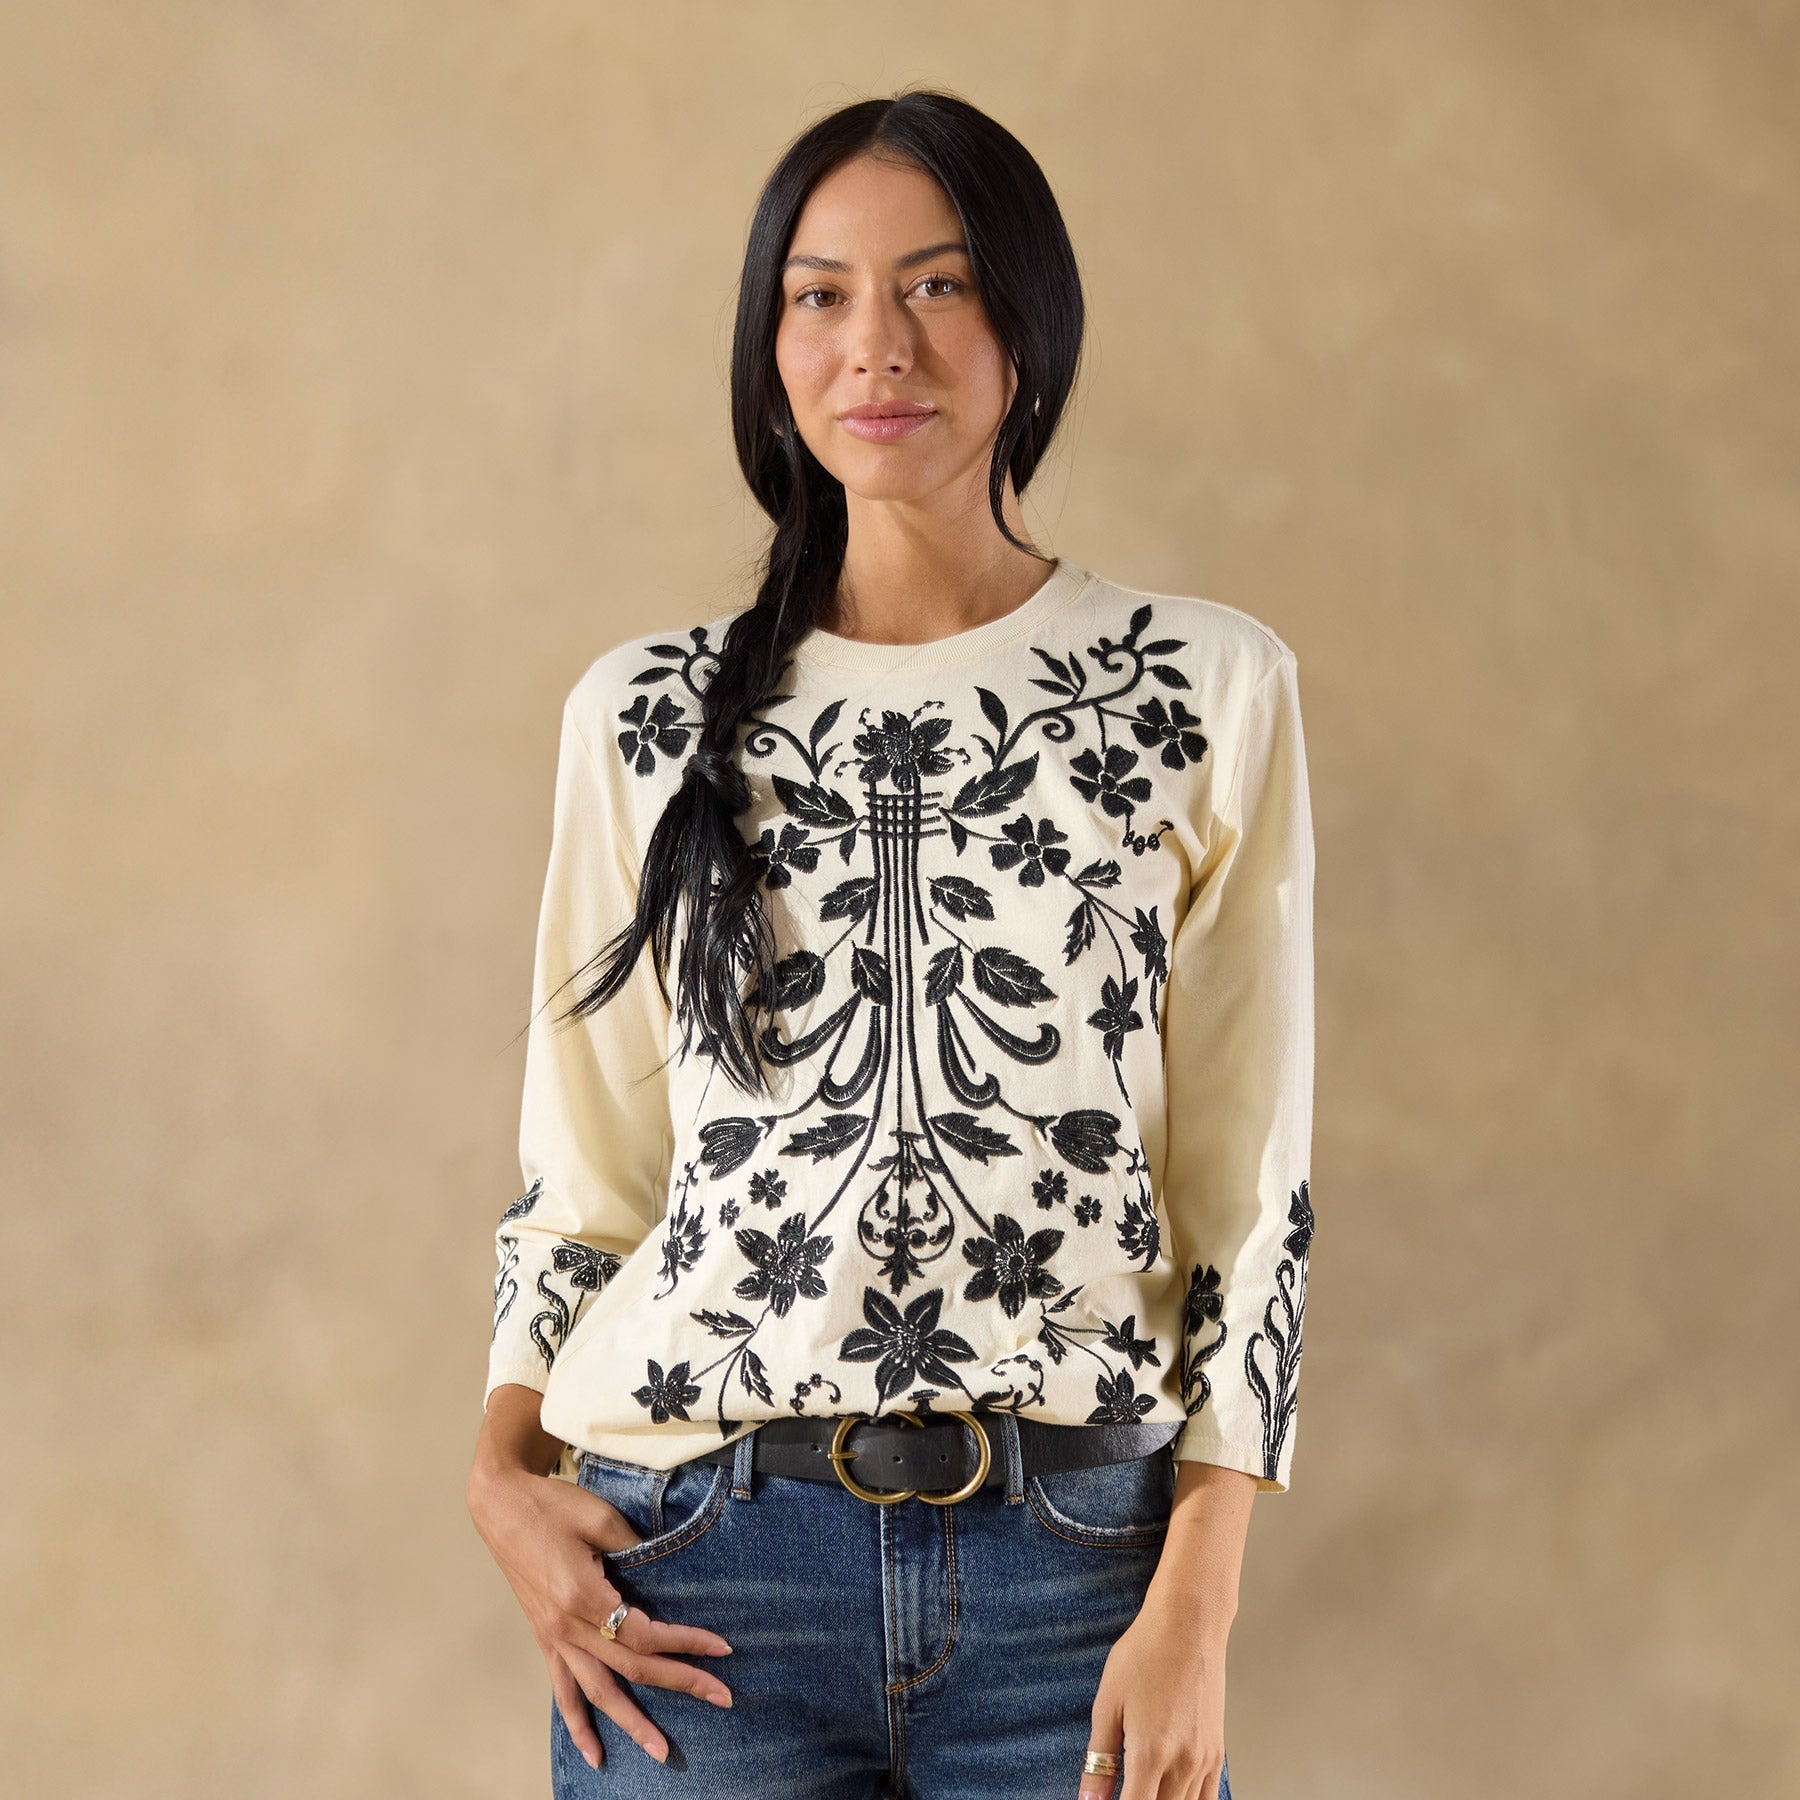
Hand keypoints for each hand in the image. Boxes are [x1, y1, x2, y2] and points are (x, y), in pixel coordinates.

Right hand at [467, 1411, 732, 1769]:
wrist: (499, 1505)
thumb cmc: (550, 1505)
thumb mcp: (599, 1516)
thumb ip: (636, 1547)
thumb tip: (667, 1569)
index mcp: (583, 1596)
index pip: (645, 1633)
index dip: (685, 1643)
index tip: (722, 1650)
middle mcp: (567, 1626)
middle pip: (631, 1667)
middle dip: (679, 1683)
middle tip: (722, 1699)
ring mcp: (554, 1637)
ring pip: (597, 1692)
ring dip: (630, 1723)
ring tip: (661, 1752)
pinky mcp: (545, 1637)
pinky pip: (562, 1690)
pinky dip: (577, 1724)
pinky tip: (592, 1754)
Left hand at [1080, 1601, 1227, 1799]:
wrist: (1189, 1625)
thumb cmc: (1146, 1654)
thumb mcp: (1108, 1703)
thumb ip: (1099, 1759)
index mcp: (1149, 1754)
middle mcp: (1182, 1764)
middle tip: (1123, 1790)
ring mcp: (1204, 1760)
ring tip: (1143, 1789)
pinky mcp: (1217, 1753)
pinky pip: (1208, 1799)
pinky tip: (1171, 1795)